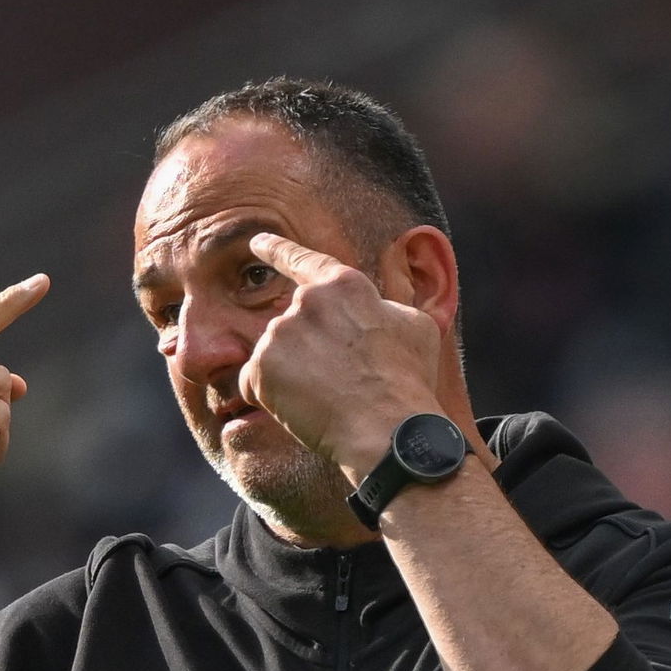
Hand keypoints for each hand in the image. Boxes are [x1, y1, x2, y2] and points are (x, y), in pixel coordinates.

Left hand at [239, 232, 442, 480]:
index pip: (302, 260)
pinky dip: (269, 397)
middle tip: (338, 380)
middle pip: (294, 324)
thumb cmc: (408, 381)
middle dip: (307, 350)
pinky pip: (254, 383)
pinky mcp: (261, 368)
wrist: (388, 428)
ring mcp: (281, 334)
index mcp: (343, 284)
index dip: (277, 249)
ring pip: (275, 355)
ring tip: (327, 397)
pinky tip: (301, 409)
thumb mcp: (416, 327)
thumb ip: (385, 309)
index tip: (256, 242)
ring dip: (291, 374)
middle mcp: (306, 301)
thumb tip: (377, 310)